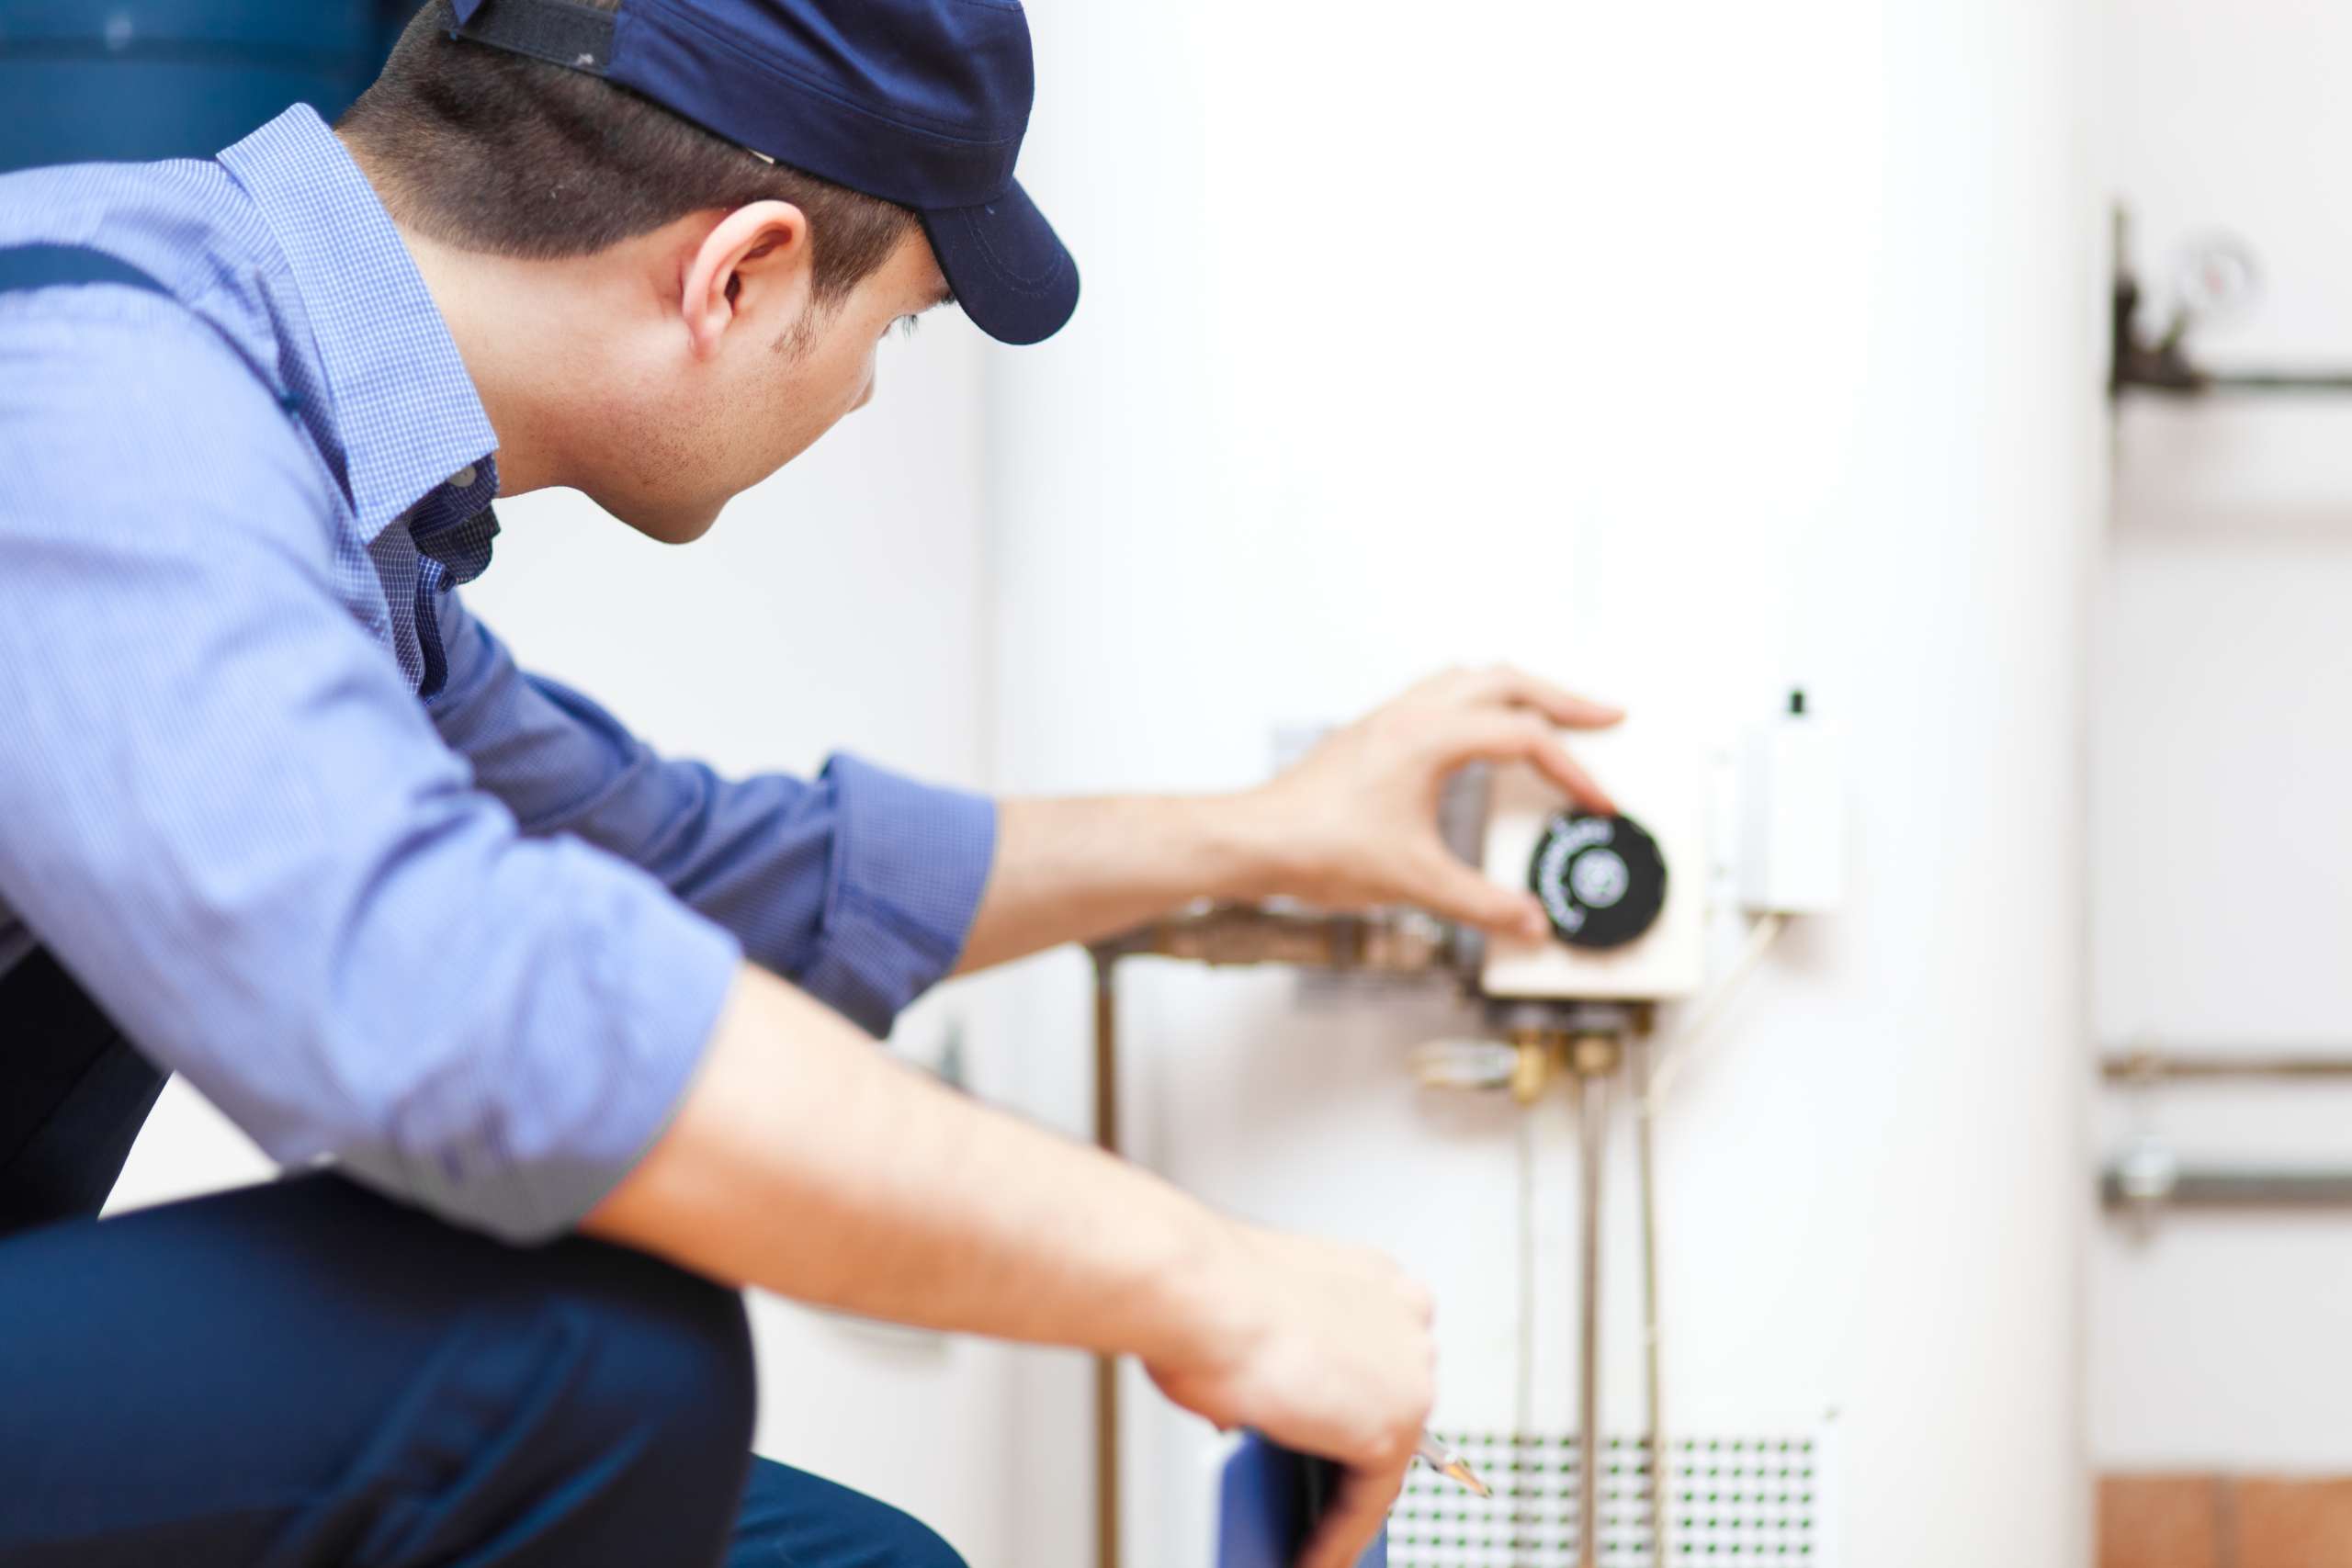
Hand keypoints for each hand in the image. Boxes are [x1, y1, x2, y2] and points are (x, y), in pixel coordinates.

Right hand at [1147, 1226, 1437, 1567]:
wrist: (1195, 1293)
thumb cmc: (1202, 1292)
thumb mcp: (1250, 1323)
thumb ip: (1276, 1364)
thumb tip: (1262, 1412)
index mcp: (1372, 1278)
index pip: (1377, 1355)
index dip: (1354, 1398)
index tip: (1338, 1431)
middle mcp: (1404, 1315)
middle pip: (1387, 1404)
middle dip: (1353, 1450)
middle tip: (1319, 1494)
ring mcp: (1408, 1372)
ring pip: (1382, 1458)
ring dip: (1345, 1502)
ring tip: (1312, 1539)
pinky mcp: (1393, 1429)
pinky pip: (1368, 1502)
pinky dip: (1337, 1538)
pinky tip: (1311, 1559)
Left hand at [1238, 665, 1623, 940]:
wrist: (1252, 840)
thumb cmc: (1316, 848)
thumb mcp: (1415, 883)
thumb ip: (1482, 904)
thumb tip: (1530, 922)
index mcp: (1430, 736)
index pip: (1525, 739)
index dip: (1573, 772)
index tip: (1599, 803)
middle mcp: (1411, 713)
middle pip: (1507, 681)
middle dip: (1563, 699)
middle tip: (1607, 717)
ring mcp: (1388, 717)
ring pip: (1470, 677)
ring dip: (1518, 690)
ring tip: (1553, 713)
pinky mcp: (1373, 732)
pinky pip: (1440, 693)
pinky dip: (1478, 701)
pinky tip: (1482, 731)